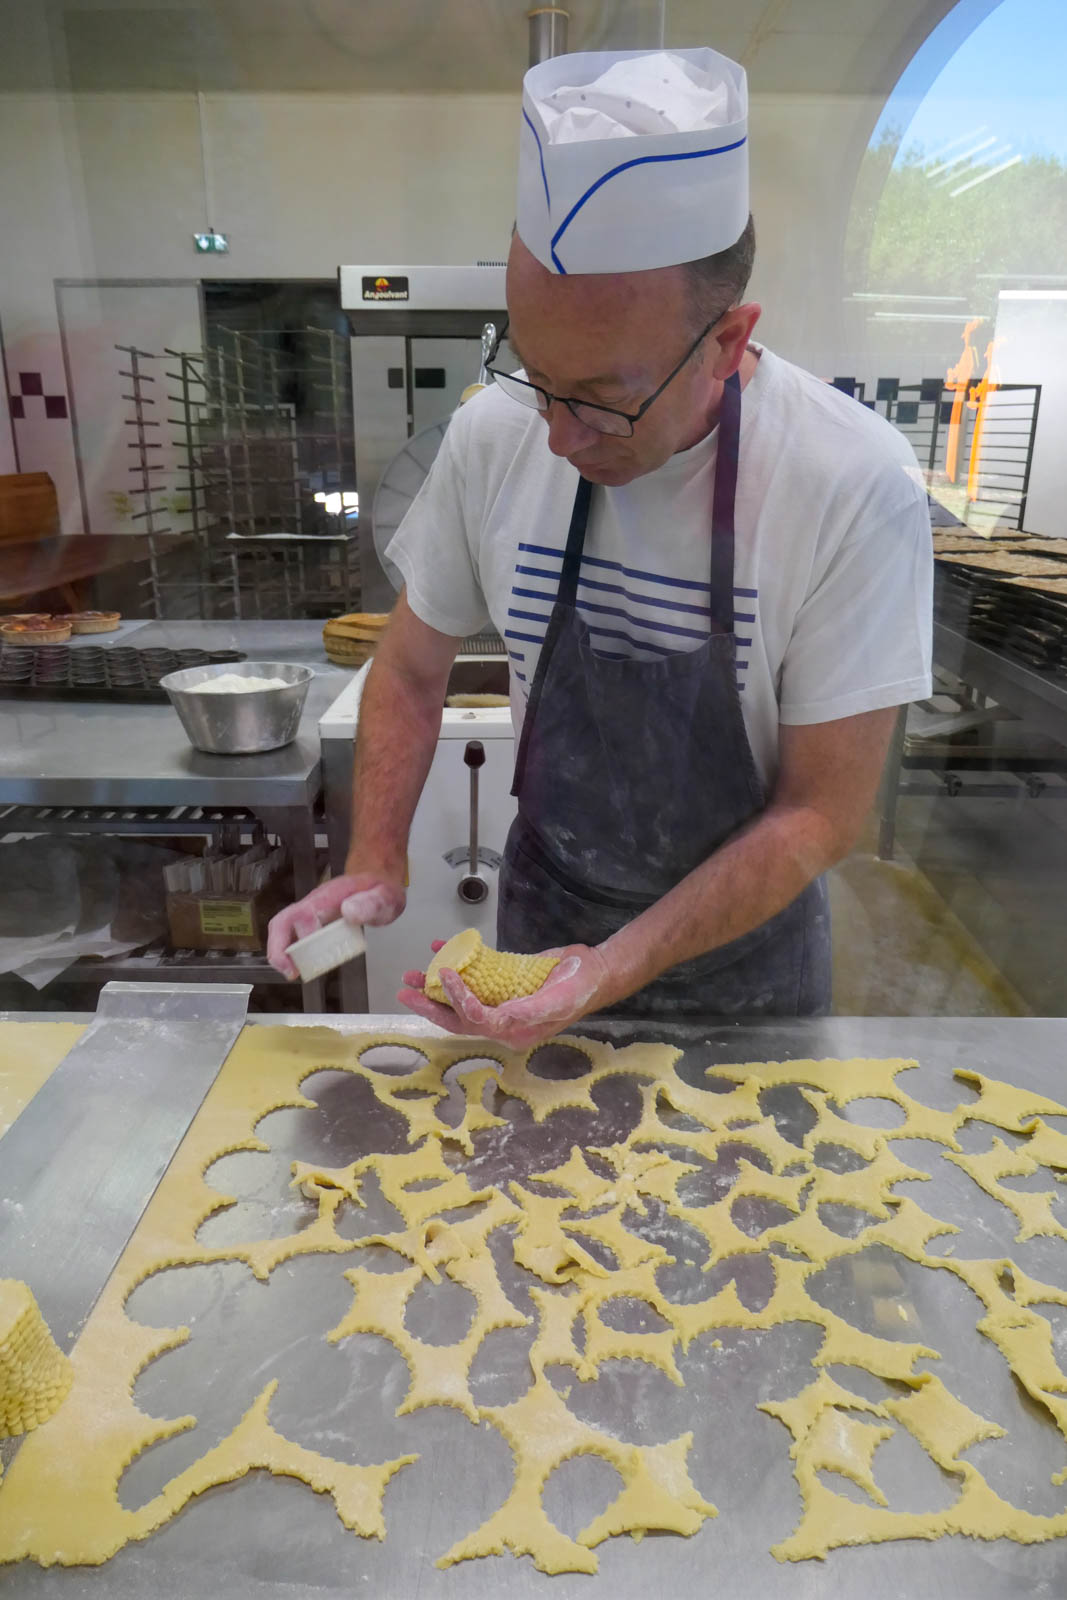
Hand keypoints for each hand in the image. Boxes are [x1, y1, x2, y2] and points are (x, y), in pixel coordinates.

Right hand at [266, 872, 404, 979]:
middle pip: (282, 921)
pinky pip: (292, 935)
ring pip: (282, 929)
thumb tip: (349, 911)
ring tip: (293, 972)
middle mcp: (314, 903)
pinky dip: (291, 953)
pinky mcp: (312, 921)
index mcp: (329, 897)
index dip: (303, 937)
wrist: (377, 880)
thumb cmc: (379, 890)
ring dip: (281, 953)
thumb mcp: (385, 897)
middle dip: (279, 948)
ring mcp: (311, 912)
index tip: (312, 957)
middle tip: (291, 971)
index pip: (304, 914)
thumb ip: (371, 904)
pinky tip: (301, 966)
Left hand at [397, 942, 611, 1049]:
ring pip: (460, 999)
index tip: (445, 976)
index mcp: (513, 1031)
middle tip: (405, 990)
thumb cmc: (579, 987)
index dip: (457, 1000)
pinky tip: (440, 949)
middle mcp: (502, 1020)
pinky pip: (473, 977)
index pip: (475, 1019)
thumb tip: (500, 1017)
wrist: (594, 970)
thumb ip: (528, 1011)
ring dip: (435, 987)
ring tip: (412, 974)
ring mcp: (500, 1002)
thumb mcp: (557, 1001)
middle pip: (458, 1016)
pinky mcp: (502, 984)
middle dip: (430, 1003)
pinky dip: (456, 964)